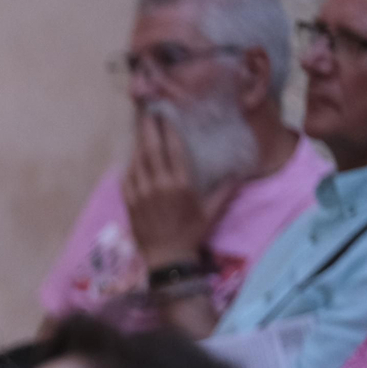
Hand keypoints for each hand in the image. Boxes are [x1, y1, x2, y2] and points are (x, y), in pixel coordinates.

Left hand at [123, 111, 238, 269]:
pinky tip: (132, 154)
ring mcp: (140, 193)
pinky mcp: (128, 201)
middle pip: (151, 148)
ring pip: (137, 160)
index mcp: (180, 184)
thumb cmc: (191, 233)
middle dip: (149, 127)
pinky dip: (129, 163)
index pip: (173, 148)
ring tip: (140, 127)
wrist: (166, 257)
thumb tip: (241, 170)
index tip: (166, 113)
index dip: (168, 128)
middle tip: (147, 110)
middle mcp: (158, 185)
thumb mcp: (212, 211)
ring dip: (138, 142)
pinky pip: (126, 176)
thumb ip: (226, 189)